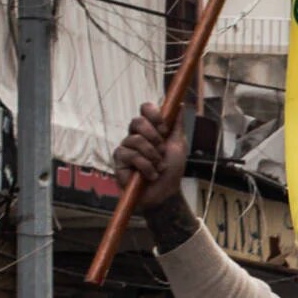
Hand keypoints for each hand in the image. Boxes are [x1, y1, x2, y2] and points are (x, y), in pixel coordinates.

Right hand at [113, 100, 189, 214]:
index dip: (154, 114)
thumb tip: (179, 104)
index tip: (164, 129)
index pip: (145, 109)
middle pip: (137, 121)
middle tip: (162, 151)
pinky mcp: (119, 161)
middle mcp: (136, 135)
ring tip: (159, 167)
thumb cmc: (171, 170)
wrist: (165, 193)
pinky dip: (146, 166)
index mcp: (150, 129)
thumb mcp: (179, 145)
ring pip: (135, 140)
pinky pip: (131, 155)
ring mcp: (126, 147)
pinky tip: (151, 175)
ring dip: (152, 156)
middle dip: (154, 137)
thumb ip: (177, 125)